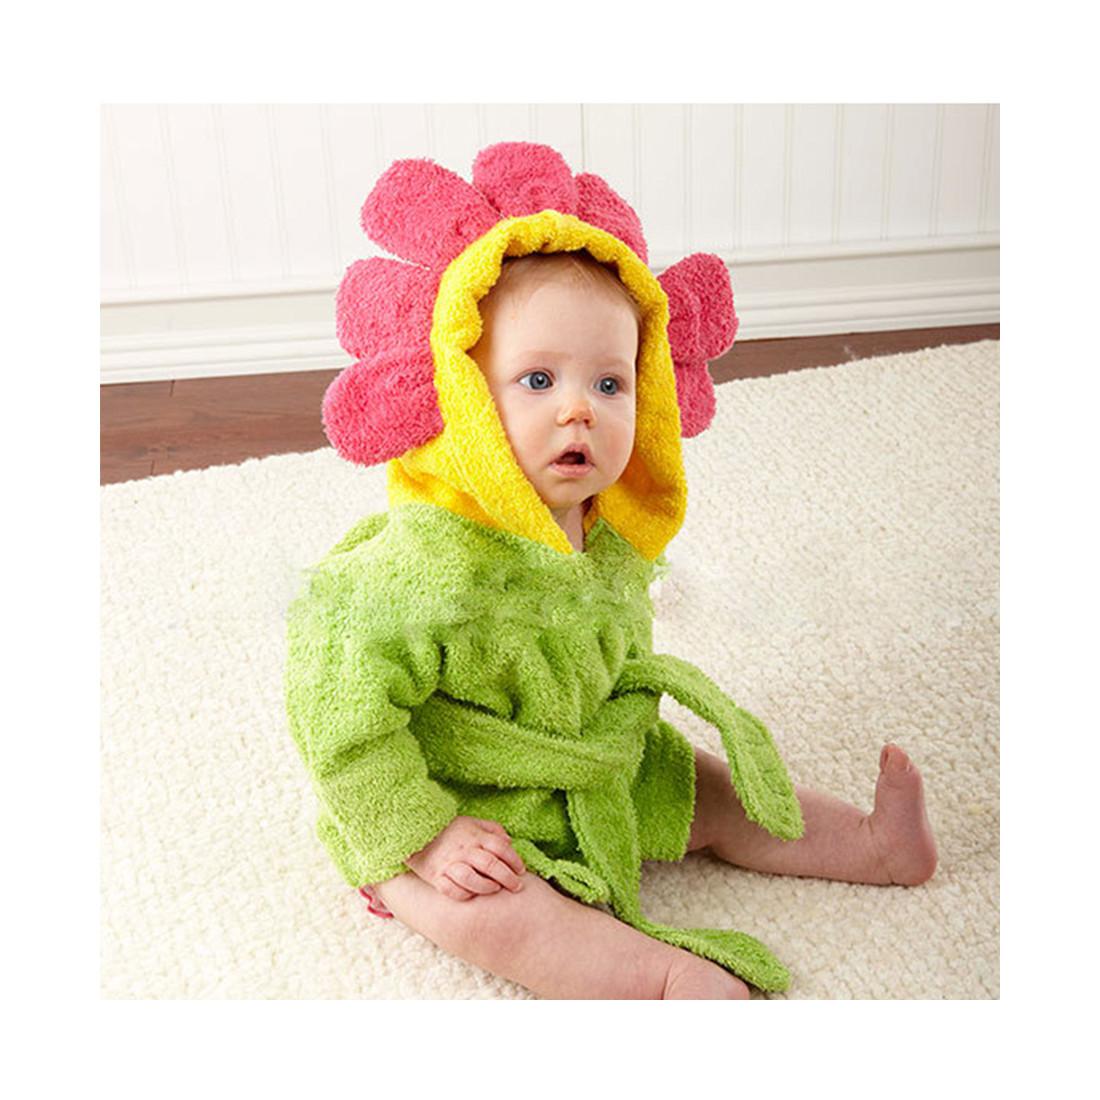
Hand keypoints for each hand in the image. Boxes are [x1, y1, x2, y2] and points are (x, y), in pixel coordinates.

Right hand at [405, 815, 526, 900]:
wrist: (417, 833)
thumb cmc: (448, 829)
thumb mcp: (471, 822)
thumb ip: (491, 829)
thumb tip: (509, 840)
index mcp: (475, 835)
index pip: (500, 847)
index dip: (514, 860)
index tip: (521, 870)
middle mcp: (464, 850)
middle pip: (490, 865)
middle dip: (508, 878)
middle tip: (517, 886)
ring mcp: (449, 863)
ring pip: (471, 878)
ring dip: (486, 886)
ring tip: (495, 889)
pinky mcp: (435, 876)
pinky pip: (450, 889)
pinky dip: (462, 894)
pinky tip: (471, 895)